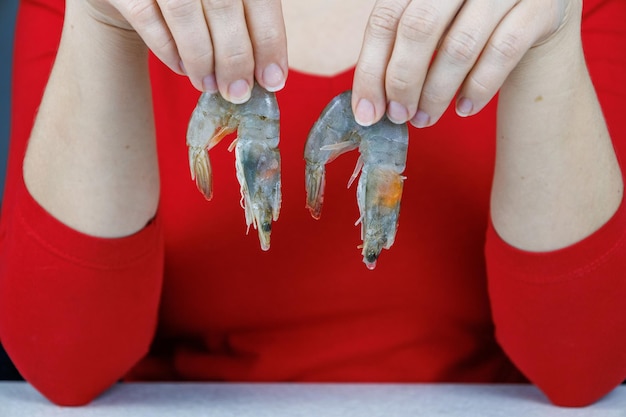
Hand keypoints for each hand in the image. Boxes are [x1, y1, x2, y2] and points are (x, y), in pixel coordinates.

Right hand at [85, 0, 287, 102]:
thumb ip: (247, 23)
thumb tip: (269, 75)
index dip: (268, 41)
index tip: (273, 80)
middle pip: (223, 5)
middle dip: (235, 57)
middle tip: (238, 92)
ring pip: (184, 12)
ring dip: (201, 58)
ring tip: (211, 85)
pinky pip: (147, 18)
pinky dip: (169, 50)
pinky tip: (184, 68)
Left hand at [351, 0, 575, 126]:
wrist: (534, 6)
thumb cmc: (465, 18)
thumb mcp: (429, 19)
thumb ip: (399, 48)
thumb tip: (369, 105)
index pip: (385, 18)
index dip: (371, 69)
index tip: (367, 112)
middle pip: (418, 28)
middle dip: (403, 82)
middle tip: (398, 116)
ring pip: (459, 46)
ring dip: (436, 94)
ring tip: (425, 119)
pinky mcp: (540, 6)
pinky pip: (502, 53)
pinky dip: (478, 88)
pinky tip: (464, 108)